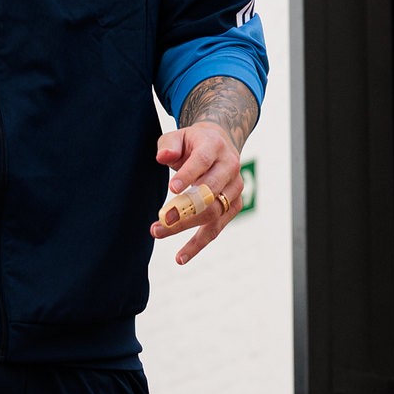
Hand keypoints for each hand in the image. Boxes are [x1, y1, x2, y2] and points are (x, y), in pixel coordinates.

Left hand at [151, 121, 243, 265]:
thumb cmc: (191, 143)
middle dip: (186, 208)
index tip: (171, 189)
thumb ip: (168, 145)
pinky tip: (180, 257)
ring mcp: (234, 188)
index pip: (203, 161)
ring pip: (213, 213)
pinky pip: (216, 228)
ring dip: (186, 226)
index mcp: (215, 146)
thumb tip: (162, 157)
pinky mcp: (233, 206)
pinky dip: (198, 243)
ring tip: (159, 233)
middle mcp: (229, 167)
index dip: (189, 175)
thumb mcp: (178, 137)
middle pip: (210, 192)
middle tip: (161, 219)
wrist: (219, 144)